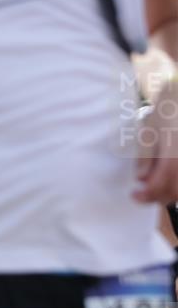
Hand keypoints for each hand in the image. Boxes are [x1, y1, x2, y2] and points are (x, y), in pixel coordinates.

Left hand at [134, 84, 177, 202]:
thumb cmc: (167, 110)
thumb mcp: (150, 130)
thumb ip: (145, 156)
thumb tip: (141, 178)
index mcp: (175, 151)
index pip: (163, 181)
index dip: (148, 193)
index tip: (134, 195)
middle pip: (177, 191)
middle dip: (158, 197)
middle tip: (143, 194)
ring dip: (169, 192)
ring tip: (153, 186)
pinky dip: (176, 184)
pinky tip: (166, 178)